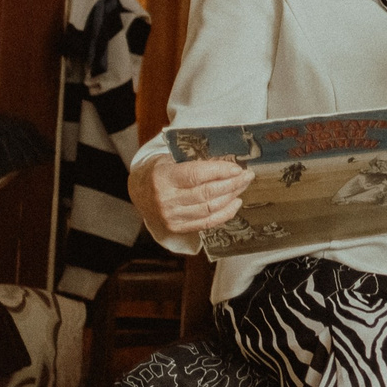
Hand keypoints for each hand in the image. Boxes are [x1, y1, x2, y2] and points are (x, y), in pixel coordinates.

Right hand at [132, 154, 252, 240]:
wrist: (138, 191)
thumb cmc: (159, 171)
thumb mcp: (170, 159)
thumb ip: (194, 161)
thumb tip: (227, 163)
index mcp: (163, 178)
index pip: (196, 175)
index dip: (220, 171)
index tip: (237, 168)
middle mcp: (166, 199)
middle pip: (207, 193)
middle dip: (232, 184)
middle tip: (247, 176)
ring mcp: (171, 216)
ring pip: (210, 208)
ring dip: (231, 196)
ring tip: (243, 186)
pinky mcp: (177, 227)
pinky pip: (207, 222)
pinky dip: (225, 213)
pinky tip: (235, 202)